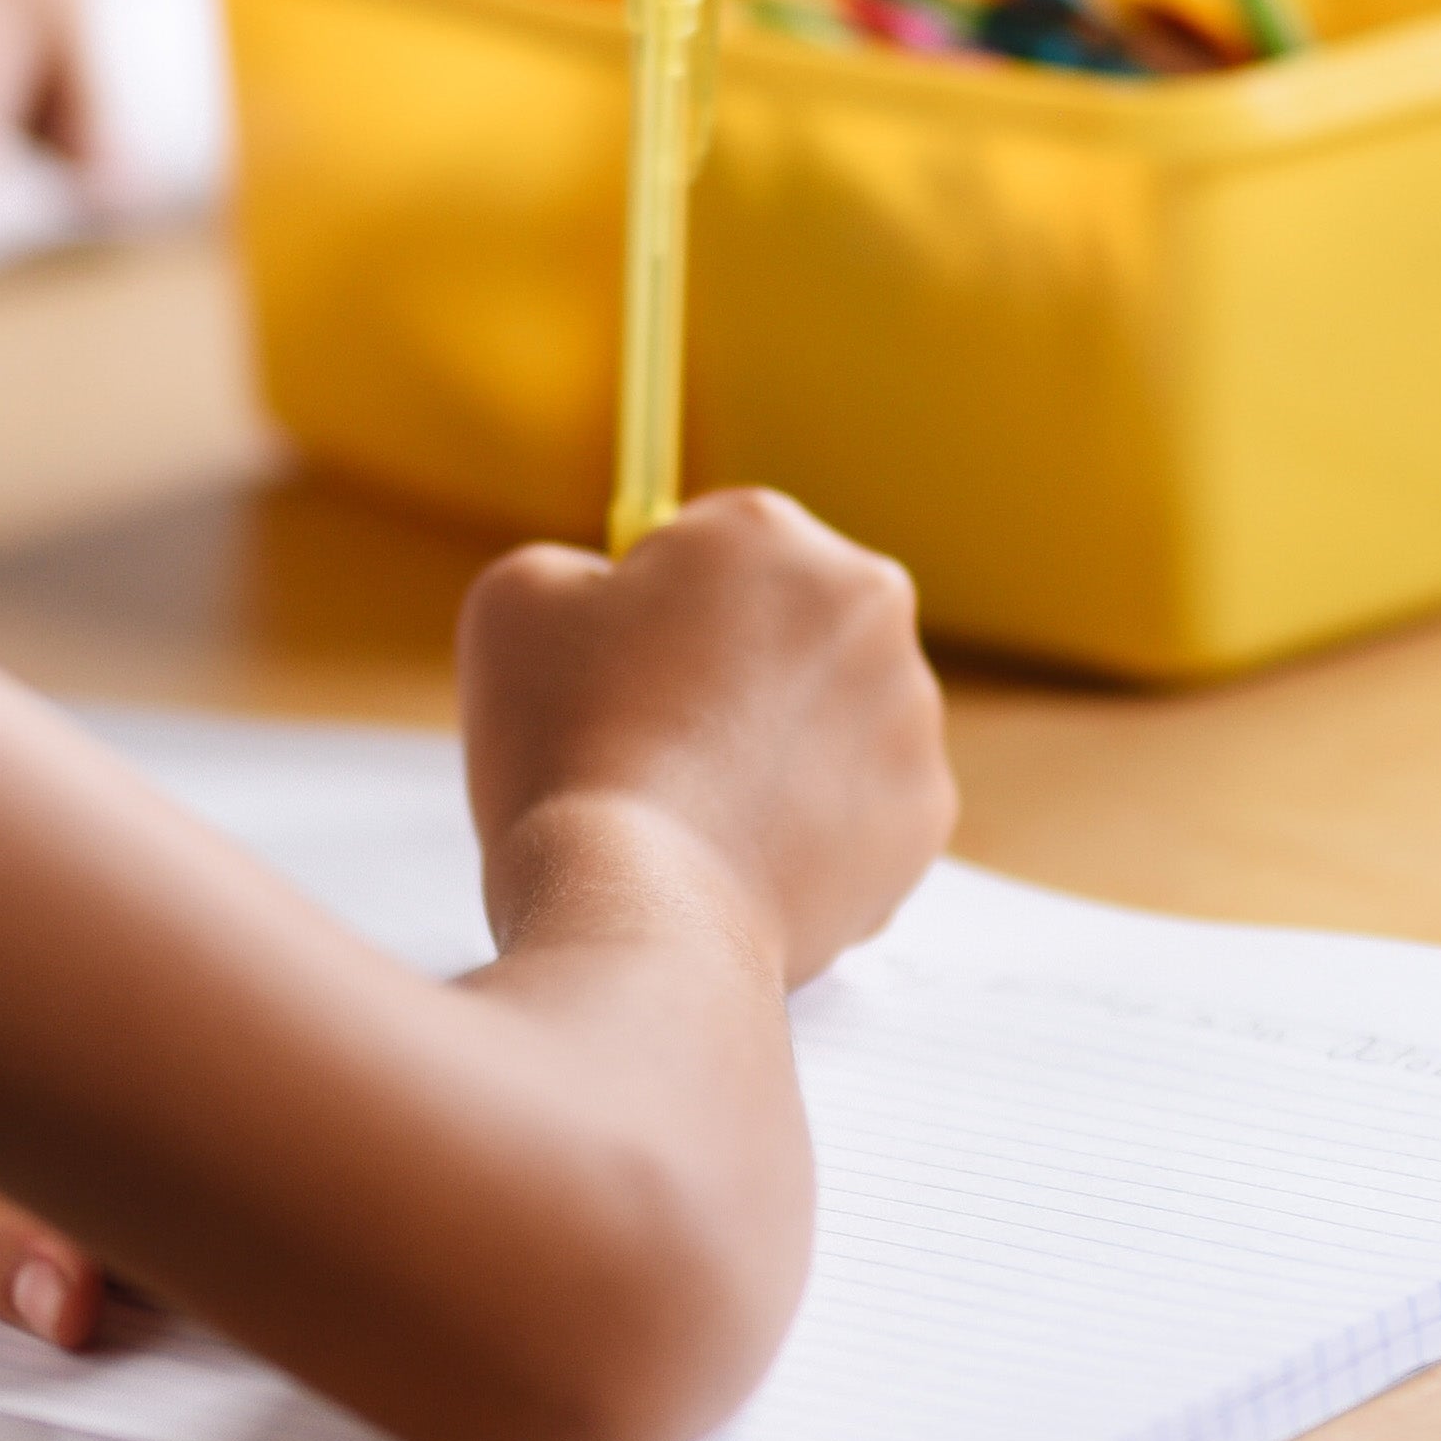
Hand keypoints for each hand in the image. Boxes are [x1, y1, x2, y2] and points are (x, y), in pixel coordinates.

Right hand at [456, 487, 956, 988]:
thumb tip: (612, 597)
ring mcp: (911, 716)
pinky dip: (807, 836)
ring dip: (774, 753)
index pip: (713, 546)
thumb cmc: (564, 745)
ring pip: (829, 722)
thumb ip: (571, 569)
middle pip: (788, 627)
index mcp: (772, 533)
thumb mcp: (515, 601)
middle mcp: (869, 606)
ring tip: (694, 814)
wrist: (638, 908)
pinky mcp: (924, 819)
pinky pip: (856, 813)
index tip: (621, 673)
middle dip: (733, 675)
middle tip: (654, 744)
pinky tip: (739, 861)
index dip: (655, 611)